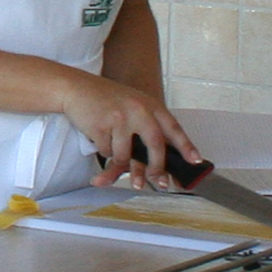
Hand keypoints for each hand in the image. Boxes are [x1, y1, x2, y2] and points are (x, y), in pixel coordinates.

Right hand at [58, 75, 199, 185]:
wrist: (76, 88)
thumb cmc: (107, 100)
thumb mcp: (133, 106)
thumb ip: (147, 128)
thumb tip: (158, 163)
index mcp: (150, 105)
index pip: (173, 128)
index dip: (186, 146)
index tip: (195, 161)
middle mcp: (138, 110)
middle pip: (155, 145)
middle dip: (156, 167)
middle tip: (160, 182)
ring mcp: (119, 118)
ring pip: (125, 155)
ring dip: (119, 160)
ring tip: (112, 147)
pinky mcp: (101, 126)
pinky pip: (106, 152)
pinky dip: (104, 151)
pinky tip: (99, 136)